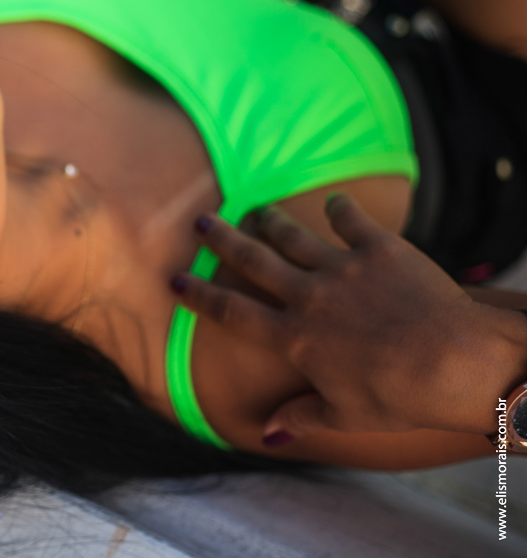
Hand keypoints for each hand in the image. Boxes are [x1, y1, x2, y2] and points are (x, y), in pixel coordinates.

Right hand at [173, 194, 526, 442]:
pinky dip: (341, 210)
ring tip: (257, 209)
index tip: (177, 280)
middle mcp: (309, 297)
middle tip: (202, 222)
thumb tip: (267, 433)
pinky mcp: (380, 249)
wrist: (459, 363)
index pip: (233, 312)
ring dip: (272, 221)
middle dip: (222, 240)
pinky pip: (352, 221)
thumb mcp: (347, 415)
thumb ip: (302, 416)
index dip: (200, 295)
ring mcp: (342, 269)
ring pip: (294, 237)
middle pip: (253, 261)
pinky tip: (335, 202)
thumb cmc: (402, 397)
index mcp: (295, 338)